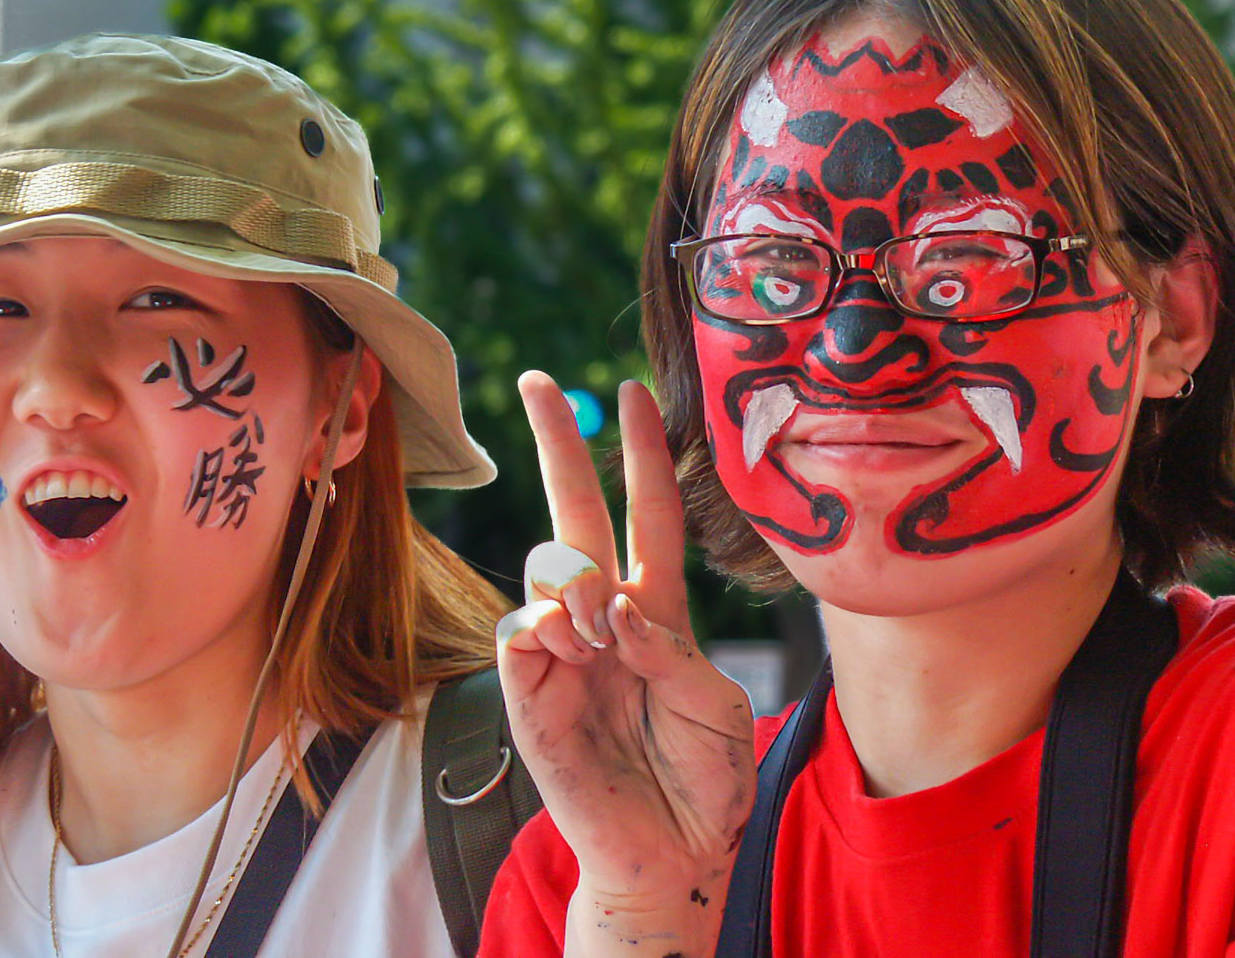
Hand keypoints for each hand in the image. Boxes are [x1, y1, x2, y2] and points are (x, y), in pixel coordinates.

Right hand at [497, 374, 755, 949]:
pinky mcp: (527, 691)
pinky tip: (572, 651)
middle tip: (536, 381)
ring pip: (552, 573)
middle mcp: (605, 618)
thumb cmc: (703, 778)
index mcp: (659, 611)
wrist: (671, 853)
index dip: (647, 455)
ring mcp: (563, 651)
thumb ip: (666, 645)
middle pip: (579, 513)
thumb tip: (606, 606)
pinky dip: (548, 629)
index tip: (637, 393)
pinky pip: (521, 632)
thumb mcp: (713, 703)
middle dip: (558, 445)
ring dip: (579, 589)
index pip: (652, 515)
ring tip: (601, 642)